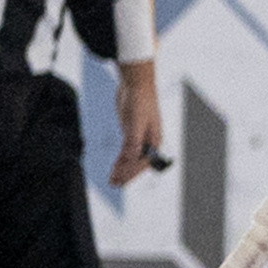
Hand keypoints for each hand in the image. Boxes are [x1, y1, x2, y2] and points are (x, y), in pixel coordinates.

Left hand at [109, 59, 163, 186]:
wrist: (136, 84)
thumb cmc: (140, 101)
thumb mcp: (135, 123)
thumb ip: (133, 143)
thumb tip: (130, 159)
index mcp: (155, 140)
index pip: (144, 162)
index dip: (132, 172)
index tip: (121, 180)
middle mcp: (149, 140)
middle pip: (139, 162)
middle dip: (127, 174)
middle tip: (114, 184)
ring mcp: (141, 136)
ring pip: (132, 157)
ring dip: (122, 169)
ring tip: (113, 180)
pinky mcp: (132, 131)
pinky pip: (127, 150)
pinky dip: (121, 159)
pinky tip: (115, 166)